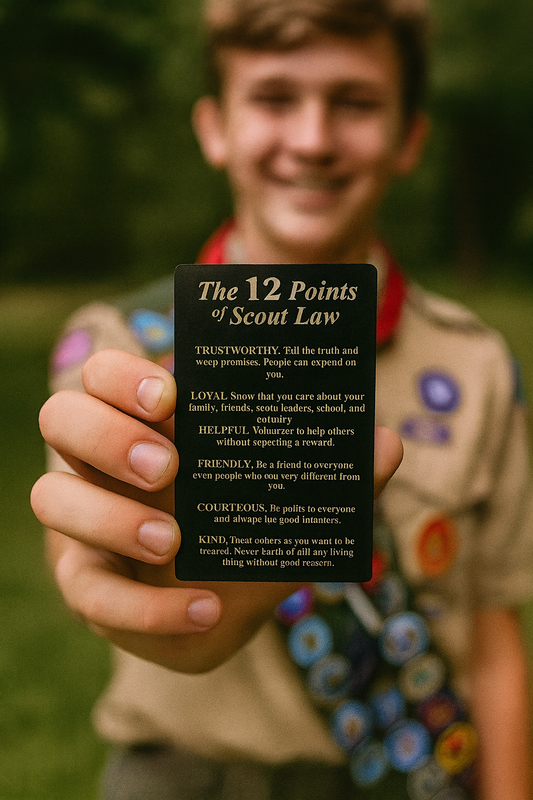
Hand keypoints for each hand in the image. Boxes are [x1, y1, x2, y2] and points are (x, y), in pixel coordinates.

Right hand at [31, 349, 402, 671]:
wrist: (219, 604)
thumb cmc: (243, 530)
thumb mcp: (288, 500)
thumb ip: (333, 473)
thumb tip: (385, 443)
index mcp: (142, 421)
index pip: (103, 374)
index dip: (123, 375)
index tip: (173, 395)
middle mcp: (99, 462)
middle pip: (60, 418)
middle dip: (108, 435)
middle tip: (169, 463)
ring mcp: (84, 522)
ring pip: (50, 498)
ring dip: (110, 516)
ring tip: (174, 538)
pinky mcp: (87, 583)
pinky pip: (89, 593)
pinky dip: (146, 606)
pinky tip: (204, 609)